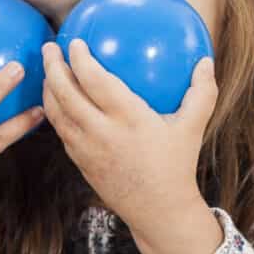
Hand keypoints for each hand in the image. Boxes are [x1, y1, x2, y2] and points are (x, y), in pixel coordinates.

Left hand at [43, 41, 222, 253]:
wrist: (158, 211)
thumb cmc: (177, 166)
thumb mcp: (193, 128)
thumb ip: (201, 92)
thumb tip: (206, 61)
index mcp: (128, 119)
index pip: (95, 81)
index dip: (80, 59)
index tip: (75, 42)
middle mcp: (101, 132)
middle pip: (65, 94)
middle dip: (52, 67)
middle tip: (49, 48)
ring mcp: (86, 149)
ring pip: (56, 114)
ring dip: (48, 89)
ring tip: (48, 71)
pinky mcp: (80, 163)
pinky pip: (61, 131)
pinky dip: (54, 112)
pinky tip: (57, 102)